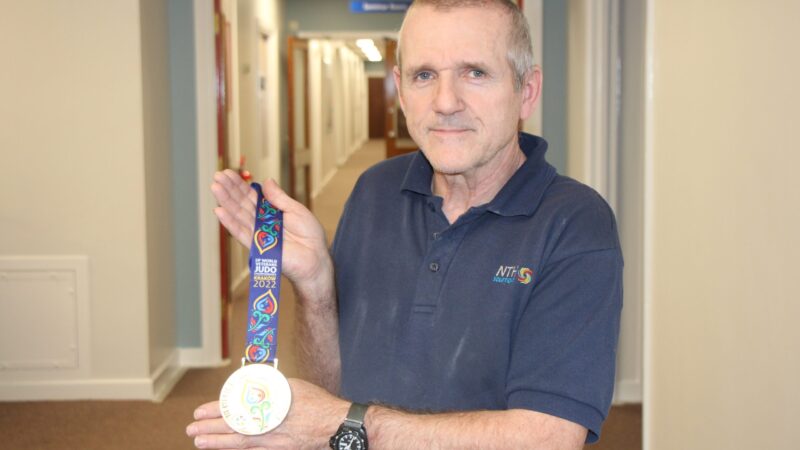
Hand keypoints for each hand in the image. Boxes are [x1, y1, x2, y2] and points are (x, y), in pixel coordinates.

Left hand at [187, 378, 348, 448]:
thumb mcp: (291, 387)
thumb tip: (255, 387)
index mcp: (268, 409)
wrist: (335, 426)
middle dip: (209, 430)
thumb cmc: (317, 404)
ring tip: (200, 442)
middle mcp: (267, 429)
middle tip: (191, 429)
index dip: (214, 411)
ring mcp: (272, 444)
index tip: (199, 412)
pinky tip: (229, 448)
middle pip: (232, 430)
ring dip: (217, 443)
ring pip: (239, 444)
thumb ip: (271, 389)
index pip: (234, 410)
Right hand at [211, 170, 330, 284]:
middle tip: (216, 177)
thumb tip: (266, 180)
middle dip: (228, 190)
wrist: (315, 258)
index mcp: (269, 211)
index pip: (250, 196)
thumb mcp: (296, 209)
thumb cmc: (309, 235)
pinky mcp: (257, 246)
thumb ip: (279, 197)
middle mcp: (260, 221)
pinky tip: (219, 211)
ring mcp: (257, 233)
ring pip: (238, 216)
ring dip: (226, 202)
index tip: (227, 173)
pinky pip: (241, 233)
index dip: (239, 185)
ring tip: (215, 188)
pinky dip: (230, 223)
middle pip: (241, 204)